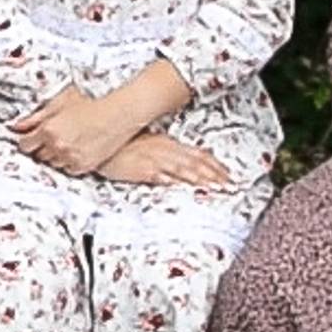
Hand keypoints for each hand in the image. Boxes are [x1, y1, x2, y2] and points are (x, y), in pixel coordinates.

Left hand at [14, 82, 148, 177]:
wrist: (118, 114)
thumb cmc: (92, 104)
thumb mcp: (60, 103)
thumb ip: (36, 116)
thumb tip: (17, 126)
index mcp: (48, 129)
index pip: (25, 145)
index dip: (29, 141)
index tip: (33, 139)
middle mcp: (57, 146)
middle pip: (38, 156)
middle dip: (43, 148)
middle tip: (55, 138)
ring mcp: (69, 157)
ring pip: (52, 164)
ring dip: (56, 156)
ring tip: (69, 141)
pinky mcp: (82, 166)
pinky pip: (68, 169)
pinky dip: (69, 162)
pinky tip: (78, 149)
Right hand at [94, 132, 234, 187]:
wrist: (101, 143)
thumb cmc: (123, 145)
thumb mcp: (149, 146)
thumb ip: (167, 155)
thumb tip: (183, 166)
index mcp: (169, 144)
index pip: (198, 154)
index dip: (216, 165)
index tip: (229, 175)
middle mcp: (165, 150)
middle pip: (196, 163)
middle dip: (215, 175)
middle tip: (230, 186)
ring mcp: (154, 160)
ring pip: (183, 169)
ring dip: (200, 179)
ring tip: (215, 188)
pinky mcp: (140, 169)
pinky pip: (159, 175)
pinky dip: (172, 181)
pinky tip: (181, 187)